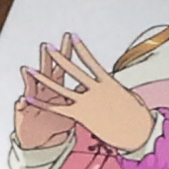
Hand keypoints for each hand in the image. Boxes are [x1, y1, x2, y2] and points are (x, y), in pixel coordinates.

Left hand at [21, 33, 154, 152]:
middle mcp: (95, 89)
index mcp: (108, 82)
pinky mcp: (81, 116)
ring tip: (30, 68)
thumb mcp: (129, 97)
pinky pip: (58, 108)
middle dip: (59, 57)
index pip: (91, 61)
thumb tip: (112, 88)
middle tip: (47, 46)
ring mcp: (87, 102)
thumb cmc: (138, 116)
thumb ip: (115, 90)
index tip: (73, 36)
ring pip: (60, 88)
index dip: (81, 49)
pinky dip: (42, 104)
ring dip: (43, 78)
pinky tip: (29, 98)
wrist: (138, 132)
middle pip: (73, 70)